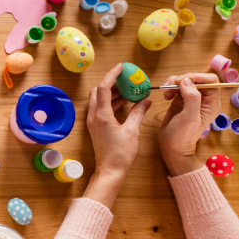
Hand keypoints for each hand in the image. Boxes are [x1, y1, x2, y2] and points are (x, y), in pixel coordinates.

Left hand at [84, 64, 151, 205]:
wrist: (110, 170)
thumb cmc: (120, 153)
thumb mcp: (132, 131)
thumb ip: (138, 113)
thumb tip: (146, 100)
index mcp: (101, 115)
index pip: (104, 88)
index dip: (112, 75)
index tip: (121, 67)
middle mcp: (94, 116)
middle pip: (98, 91)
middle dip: (111, 82)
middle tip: (125, 78)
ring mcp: (93, 121)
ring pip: (98, 99)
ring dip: (111, 92)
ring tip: (127, 89)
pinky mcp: (96, 127)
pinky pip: (100, 108)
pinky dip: (110, 102)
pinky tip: (123, 102)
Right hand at [158, 73, 220, 175]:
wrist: (172, 146)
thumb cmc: (182, 136)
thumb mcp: (189, 118)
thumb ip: (191, 98)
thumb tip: (186, 80)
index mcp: (212, 103)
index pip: (211, 81)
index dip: (198, 77)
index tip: (182, 81)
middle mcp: (204, 99)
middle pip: (196, 78)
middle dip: (183, 79)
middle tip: (170, 87)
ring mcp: (192, 98)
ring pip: (185, 80)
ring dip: (174, 83)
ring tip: (166, 93)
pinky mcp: (181, 99)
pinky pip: (177, 86)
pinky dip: (170, 87)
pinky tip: (166, 96)